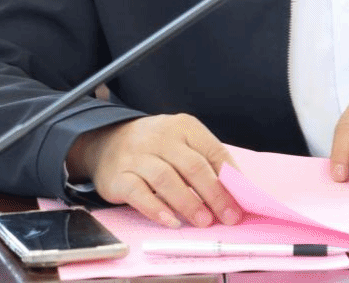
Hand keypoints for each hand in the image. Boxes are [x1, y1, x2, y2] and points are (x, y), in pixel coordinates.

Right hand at [67, 114, 241, 228]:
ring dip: (188, 203)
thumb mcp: (181, 144)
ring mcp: (137, 156)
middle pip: (193, 166)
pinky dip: (157, 209)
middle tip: (229, 217)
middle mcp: (160, 137)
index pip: (213, 151)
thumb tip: (235, 192)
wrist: (106, 142)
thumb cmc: (155, 148)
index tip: (242, 202)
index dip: (230, 179)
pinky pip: (139, 193)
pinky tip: (171, 222)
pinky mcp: (118, 176)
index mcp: (183, 126)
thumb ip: (205, 162)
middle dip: (214, 194)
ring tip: (203, 221)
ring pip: (167, 179)